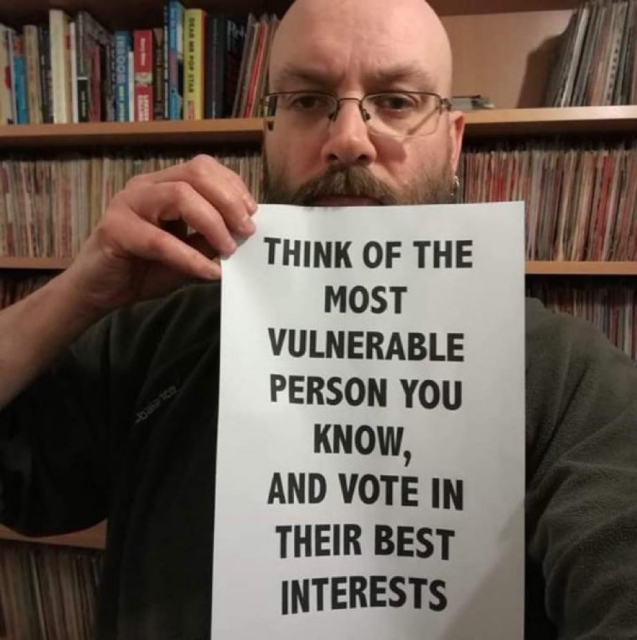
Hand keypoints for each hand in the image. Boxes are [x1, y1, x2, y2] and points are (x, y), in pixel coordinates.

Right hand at [62, 154, 257, 313]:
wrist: (101, 292)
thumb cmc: (146, 268)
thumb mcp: (189, 252)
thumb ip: (211, 239)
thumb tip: (244, 232)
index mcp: (164, 185)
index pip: (204, 168)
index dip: (233, 186)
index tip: (253, 213)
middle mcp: (146, 186)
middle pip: (196, 174)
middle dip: (229, 201)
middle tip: (247, 231)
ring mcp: (128, 203)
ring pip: (180, 196)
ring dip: (213, 223)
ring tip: (229, 250)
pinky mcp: (115, 229)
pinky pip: (160, 240)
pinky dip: (190, 258)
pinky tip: (210, 273)